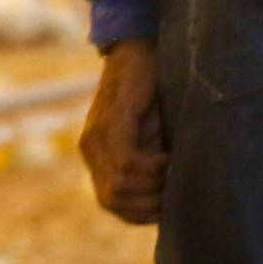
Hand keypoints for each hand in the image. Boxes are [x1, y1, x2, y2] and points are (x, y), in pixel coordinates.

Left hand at [80, 39, 165, 223]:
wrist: (141, 49)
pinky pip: (127, 161)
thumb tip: (169, 201)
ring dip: (152, 185)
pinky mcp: (112, 120)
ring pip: (120, 185)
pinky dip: (152, 167)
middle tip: (172, 188)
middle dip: (147, 204)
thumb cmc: (152, 95)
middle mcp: (90, 149)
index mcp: (97, 157)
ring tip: (171, 168)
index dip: (140, 214)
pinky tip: (167, 156)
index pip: (111, 204)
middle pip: (113, 201)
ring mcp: (96, 135)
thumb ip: (149, 167)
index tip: (167, 206)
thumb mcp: (150, 139)